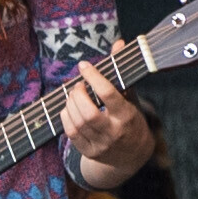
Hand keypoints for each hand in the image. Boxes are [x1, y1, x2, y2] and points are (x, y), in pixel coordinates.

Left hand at [56, 62, 156, 187]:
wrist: (132, 155)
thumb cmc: (130, 120)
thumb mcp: (130, 97)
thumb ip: (121, 72)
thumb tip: (119, 43)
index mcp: (127, 116)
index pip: (108, 94)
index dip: (94, 77)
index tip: (84, 66)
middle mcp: (113, 132)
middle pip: (88, 112)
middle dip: (78, 94)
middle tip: (78, 85)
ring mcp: (100, 144)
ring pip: (77, 122)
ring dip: (70, 103)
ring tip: (73, 94)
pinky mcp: (89, 152)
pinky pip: (70, 133)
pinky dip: (65, 117)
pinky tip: (69, 108)